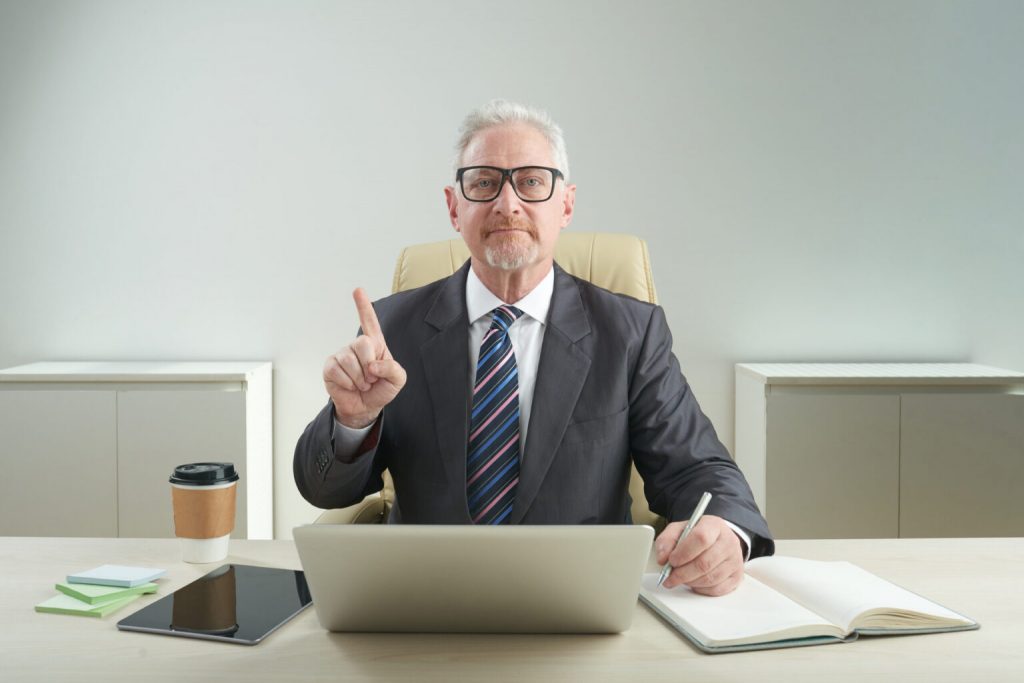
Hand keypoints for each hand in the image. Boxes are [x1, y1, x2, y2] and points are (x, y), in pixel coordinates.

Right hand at [323, 288, 406, 428]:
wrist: (365, 408)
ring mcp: (342, 355)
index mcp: (375, 345)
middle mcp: (357, 346)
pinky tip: (350, 386)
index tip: (358, 290)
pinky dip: (348, 383)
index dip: (363, 306)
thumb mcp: (397, 380)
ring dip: (360, 378)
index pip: (369, 322)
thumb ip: (393, 369)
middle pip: (363, 343)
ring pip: (350, 360)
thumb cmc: (381, 390)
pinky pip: (338, 371)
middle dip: (370, 365)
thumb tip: (373, 364)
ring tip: (362, 384)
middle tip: (371, 378)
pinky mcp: (330, 367)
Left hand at [654, 515, 743, 595]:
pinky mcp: (737, 576)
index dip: (683, 553)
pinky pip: (716, 589)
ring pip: (710, 578)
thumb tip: (662, 558)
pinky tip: (693, 582)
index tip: (671, 560)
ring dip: (690, 582)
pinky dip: (700, 588)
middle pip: (704, 563)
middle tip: (669, 576)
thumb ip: (667, 540)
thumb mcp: (680, 529)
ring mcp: (735, 560)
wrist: (717, 540)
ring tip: (680, 578)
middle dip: (682, 573)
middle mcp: (728, 542)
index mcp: (714, 525)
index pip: (701, 538)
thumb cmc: (698, 534)